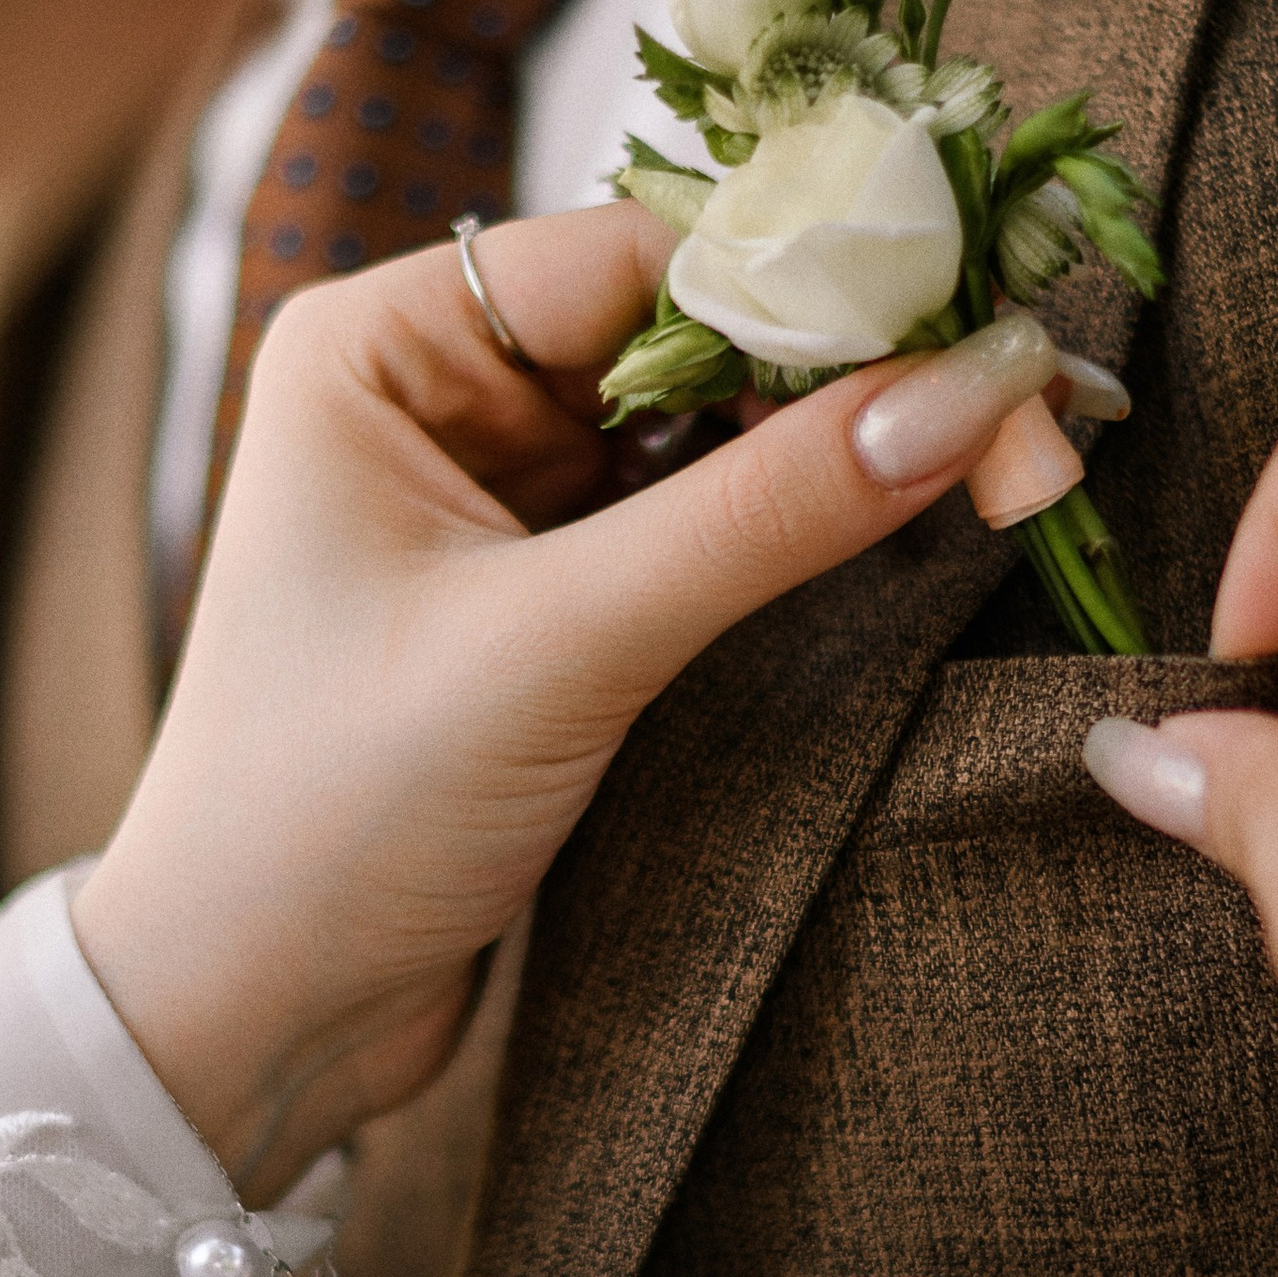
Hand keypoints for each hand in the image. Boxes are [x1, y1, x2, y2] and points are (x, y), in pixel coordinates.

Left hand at [74, 203, 1061, 1192]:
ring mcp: (491, 496)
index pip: (644, 255)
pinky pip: (700, 519)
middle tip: (1034, 426)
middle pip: (695, 328)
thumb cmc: (328, 816)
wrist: (243, 1021)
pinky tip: (908, 527)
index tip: (989, 340)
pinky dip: (799, 524)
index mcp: (378, 346)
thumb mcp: (558, 650)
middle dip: (858, 372)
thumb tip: (970, 397)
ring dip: (843, 448)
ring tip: (1010, 473)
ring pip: (713, 426)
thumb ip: (762, 517)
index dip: (822, 290)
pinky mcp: (542, 600)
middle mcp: (432, 393)